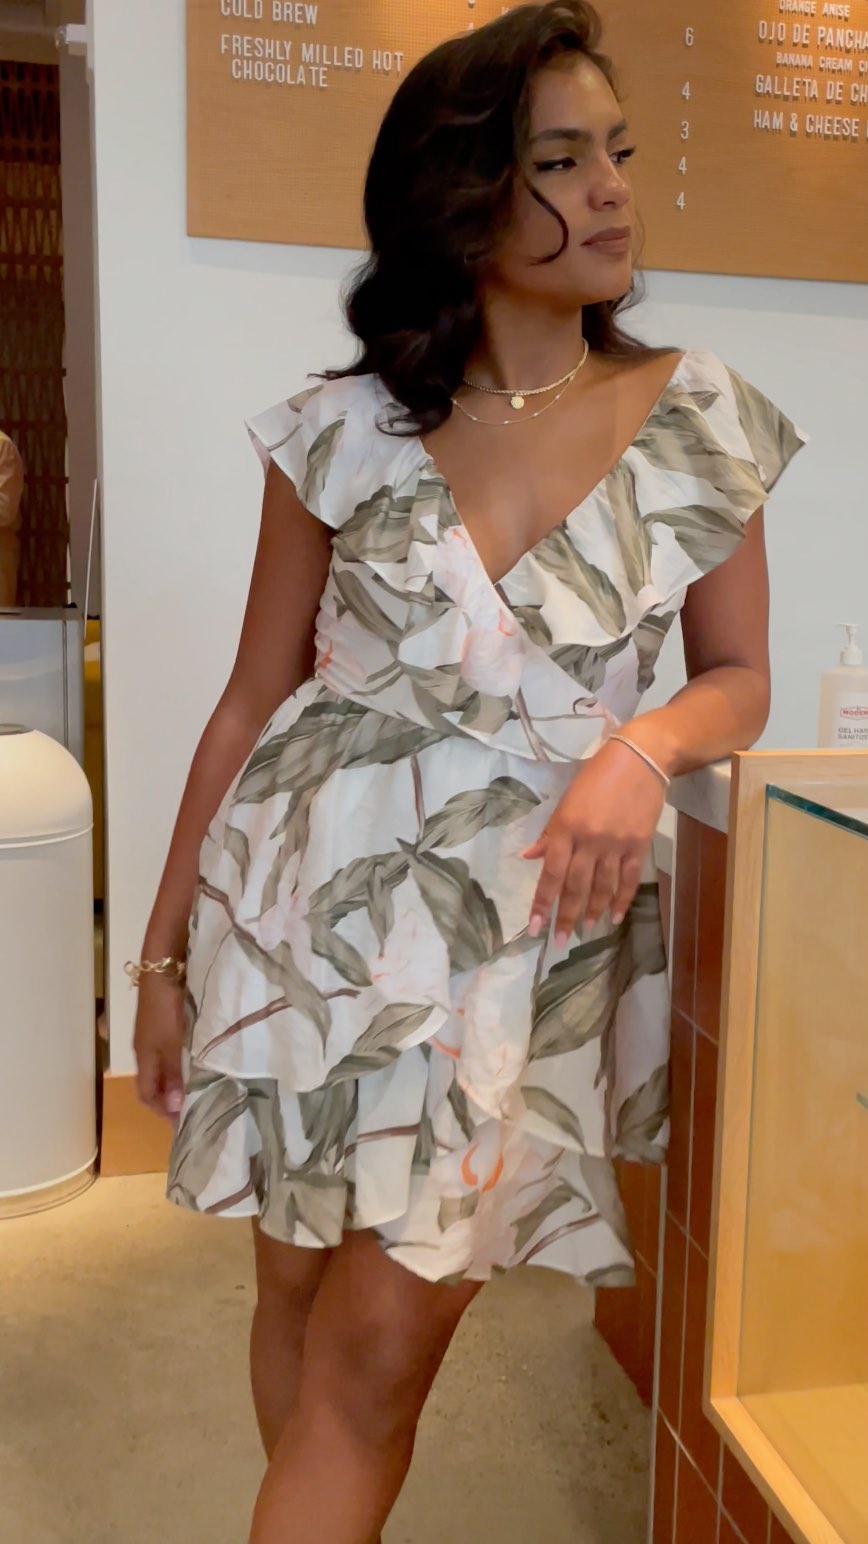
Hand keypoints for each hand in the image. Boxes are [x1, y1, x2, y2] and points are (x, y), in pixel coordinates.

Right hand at [133, 974, 187, 1121]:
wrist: (162, 970)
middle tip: (190, 1110)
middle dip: (167, 1100)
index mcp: (144, 1058)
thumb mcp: (171, 1043)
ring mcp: (152, 1037)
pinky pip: (167, 1055)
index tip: (181, 1122)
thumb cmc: (165, 1009)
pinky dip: (177, 1066)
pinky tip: (192, 1064)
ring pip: (160, 1069)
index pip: (146, 1094)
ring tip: (194, 1091)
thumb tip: (173, 1107)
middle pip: (152, 1083)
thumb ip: (172, 1073)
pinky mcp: (161, 1025)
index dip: (161, 1110)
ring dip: (173, 1083)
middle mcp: (144, 1051)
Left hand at [523, 740, 666, 944]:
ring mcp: (616, 844)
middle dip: (566, 916)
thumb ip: (550, 832)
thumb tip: (529, 857)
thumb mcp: (566, 801)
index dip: (542, 903)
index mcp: (566, 828)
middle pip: (576, 886)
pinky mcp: (638, 845)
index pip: (551, 873)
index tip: (535, 928)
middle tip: (559, 940)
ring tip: (585, 930)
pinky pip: (628, 879)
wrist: (639, 760)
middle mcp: (589, 840)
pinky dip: (620, 900)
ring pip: (601, 887)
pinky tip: (614, 917)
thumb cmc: (596, 777)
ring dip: (592, 911)